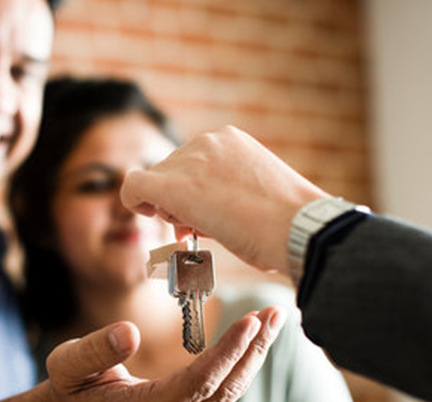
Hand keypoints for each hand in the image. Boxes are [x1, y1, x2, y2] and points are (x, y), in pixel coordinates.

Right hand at [44, 306, 284, 401]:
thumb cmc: (71, 386)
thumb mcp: (67, 364)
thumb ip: (95, 350)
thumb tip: (129, 332)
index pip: (195, 385)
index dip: (225, 354)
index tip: (249, 322)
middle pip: (221, 391)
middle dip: (252, 351)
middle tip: (275, 313)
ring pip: (227, 394)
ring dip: (253, 356)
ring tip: (273, 320)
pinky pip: (221, 393)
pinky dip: (241, 364)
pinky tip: (253, 340)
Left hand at [120, 125, 327, 272]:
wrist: (297, 228)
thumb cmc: (285, 223)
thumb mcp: (255, 195)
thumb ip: (223, 195)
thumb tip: (196, 215)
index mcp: (230, 141)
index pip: (191, 164)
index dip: (190, 191)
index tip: (202, 214)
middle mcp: (207, 143)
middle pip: (170, 171)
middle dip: (176, 201)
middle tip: (193, 229)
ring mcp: (189, 161)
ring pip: (156, 181)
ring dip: (167, 207)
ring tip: (197, 229)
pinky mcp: (173, 185)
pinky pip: (135, 185)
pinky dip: (134, 199)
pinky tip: (145, 212)